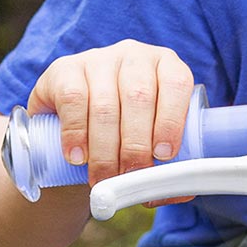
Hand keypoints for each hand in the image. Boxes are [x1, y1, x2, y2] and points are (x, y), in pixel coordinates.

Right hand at [26, 40, 195, 203]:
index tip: (165, 155)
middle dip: (136, 145)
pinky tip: (78, 156)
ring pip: (106, 104)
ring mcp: (99, 58)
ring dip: (106, 149)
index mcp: (166, 64)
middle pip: (139, 97)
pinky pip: (73, 99)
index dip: (172, 120)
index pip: (176, 84)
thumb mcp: (148, 139)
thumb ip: (166, 162)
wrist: (72, 125)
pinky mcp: (64, 69)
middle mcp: (135, 55)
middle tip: (131, 176)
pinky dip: (76, 133)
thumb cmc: (122, 132)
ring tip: (103, 178)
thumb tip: (182, 191)